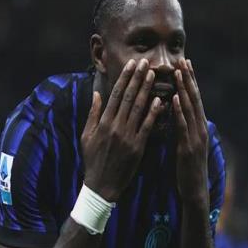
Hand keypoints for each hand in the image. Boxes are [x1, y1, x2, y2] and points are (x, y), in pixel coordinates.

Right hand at [82, 59, 161, 201]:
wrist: (102, 185)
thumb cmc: (93, 160)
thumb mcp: (87, 136)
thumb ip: (92, 114)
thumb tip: (96, 94)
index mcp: (103, 122)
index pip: (116, 94)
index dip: (124, 78)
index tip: (131, 64)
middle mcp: (115, 126)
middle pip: (129, 97)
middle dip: (138, 78)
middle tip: (145, 62)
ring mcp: (127, 136)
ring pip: (139, 108)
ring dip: (147, 90)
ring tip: (153, 75)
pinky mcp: (138, 147)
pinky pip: (147, 127)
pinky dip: (154, 113)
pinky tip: (160, 100)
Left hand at [173, 58, 208, 204]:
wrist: (194, 190)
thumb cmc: (187, 168)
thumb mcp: (186, 144)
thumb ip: (182, 128)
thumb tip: (175, 112)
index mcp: (198, 127)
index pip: (194, 99)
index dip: (190, 81)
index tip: (185, 63)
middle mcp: (200, 129)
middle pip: (194, 99)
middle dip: (189, 79)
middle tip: (184, 60)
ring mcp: (196, 137)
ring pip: (190, 109)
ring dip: (185, 89)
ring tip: (179, 72)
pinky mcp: (188, 147)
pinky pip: (183, 126)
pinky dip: (180, 111)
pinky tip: (175, 98)